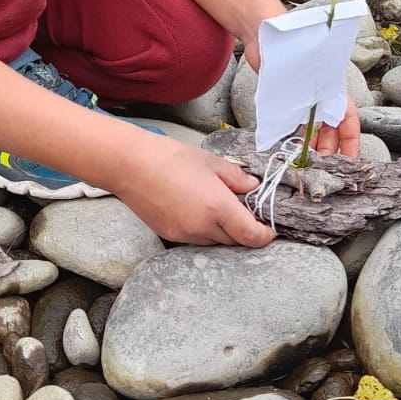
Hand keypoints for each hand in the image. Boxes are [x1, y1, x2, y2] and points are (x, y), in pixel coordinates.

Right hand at [115, 134, 275, 247]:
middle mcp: (203, 226)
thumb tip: (253, 186)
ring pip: (215, 241)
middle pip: (234, 240)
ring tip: (221, 209)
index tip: (270, 229)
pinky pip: (196, 239)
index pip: (250, 234)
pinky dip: (205, 230)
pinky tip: (200, 211)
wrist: (131, 166)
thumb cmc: (171, 158)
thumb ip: (236, 178)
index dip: (264, 235)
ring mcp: (185, 234)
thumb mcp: (211, 162)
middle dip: (244, 230)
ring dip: (224, 231)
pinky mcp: (170, 235)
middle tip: (247, 212)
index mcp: (218, 207)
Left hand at [242, 6, 360, 161]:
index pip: (350, 122)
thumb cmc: (293, 46)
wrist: (266, 33)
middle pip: (331, 130)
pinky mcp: (287, 99)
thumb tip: (309, 129)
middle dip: (327, 151)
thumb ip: (310, 100)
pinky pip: (294, 123)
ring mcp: (304, 99)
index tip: (349, 164)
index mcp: (334, 90)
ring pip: (313, 130)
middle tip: (317, 168)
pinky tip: (287, 148)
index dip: (351, 144)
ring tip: (302, 161)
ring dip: (310, 146)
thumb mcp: (307, 75)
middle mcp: (321, 96)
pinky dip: (293, 137)